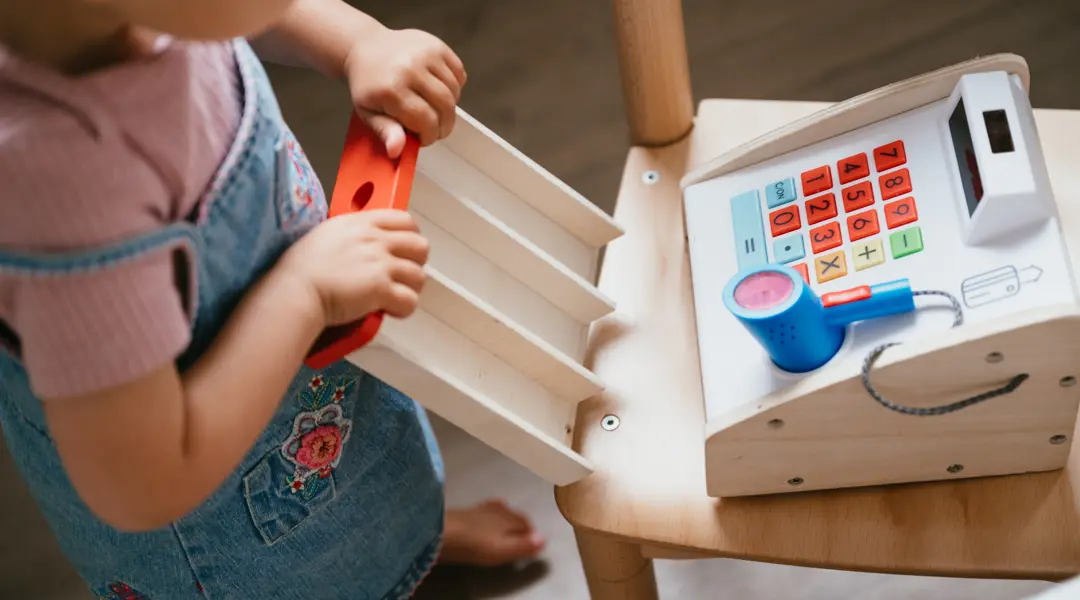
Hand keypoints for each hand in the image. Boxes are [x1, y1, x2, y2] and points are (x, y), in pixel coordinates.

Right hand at [278, 209, 428, 325]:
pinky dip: (404, 308)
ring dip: (410, 288)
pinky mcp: (381, 289)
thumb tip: (365, 243)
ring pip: (419, 275)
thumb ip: (352, 235)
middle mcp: (375, 239)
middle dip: (416, 262)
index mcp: (361, 223)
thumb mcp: (328, 235)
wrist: (295, 290)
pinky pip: (410, 300)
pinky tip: (390, 310)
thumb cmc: (302, 268)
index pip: (406, 219)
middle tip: (401, 276)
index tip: (403, 250)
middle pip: (420, 245)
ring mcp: (380, 264)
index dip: (411, 236)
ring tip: (393, 296)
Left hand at [343, 27, 466, 156]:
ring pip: (454, 91)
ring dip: (450, 107)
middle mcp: (411, 68)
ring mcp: (426, 54)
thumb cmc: (367, 85)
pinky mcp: (436, 45)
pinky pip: (459, 73)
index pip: (426, 121)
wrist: (365, 48)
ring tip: (436, 109)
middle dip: (444, 125)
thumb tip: (397, 151)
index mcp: (392, 89)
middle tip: (436, 129)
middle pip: (445, 106)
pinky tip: (440, 90)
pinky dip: (455, 86)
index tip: (424, 139)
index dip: (430, 136)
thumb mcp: (368, 113)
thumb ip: (386, 131)